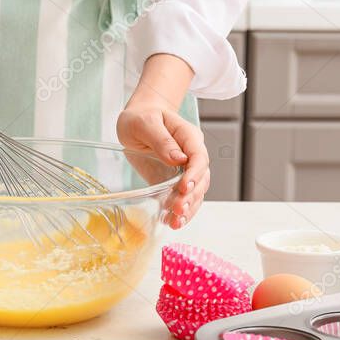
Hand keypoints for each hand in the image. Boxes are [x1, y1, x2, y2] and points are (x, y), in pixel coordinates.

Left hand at [117, 53, 208, 228]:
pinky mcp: (174, 180)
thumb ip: (161, 140)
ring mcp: (185, 169)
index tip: (184, 187)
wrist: (138, 119)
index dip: (194, 174)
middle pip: (201, 179)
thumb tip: (178, 158)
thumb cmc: (141, 117)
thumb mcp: (145, 123)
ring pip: (195, 192)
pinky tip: (171, 221)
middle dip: (191, 196)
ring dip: (188, 208)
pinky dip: (179, 211)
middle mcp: (191, 154)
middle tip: (177, 209)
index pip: (199, 157)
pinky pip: (182, 197)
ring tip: (176, 222)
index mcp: (188, 137)